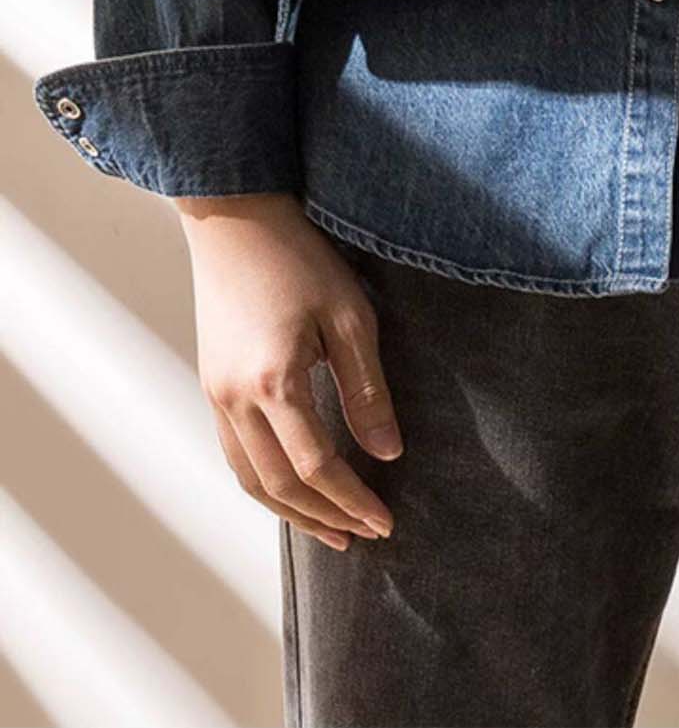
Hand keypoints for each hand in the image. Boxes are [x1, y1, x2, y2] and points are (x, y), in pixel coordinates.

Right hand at [174, 192, 402, 551]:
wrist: (236, 221)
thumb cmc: (300, 259)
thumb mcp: (350, 317)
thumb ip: (367, 389)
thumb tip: (388, 453)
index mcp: (273, 383)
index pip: (317, 466)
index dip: (352, 499)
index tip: (385, 521)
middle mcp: (235, 400)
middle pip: (278, 486)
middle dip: (324, 518)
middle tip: (363, 537)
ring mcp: (215, 395)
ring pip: (249, 478)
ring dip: (291, 511)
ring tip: (330, 528)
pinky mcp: (211, 385)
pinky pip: (235, 454)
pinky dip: (265, 483)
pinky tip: (292, 486)